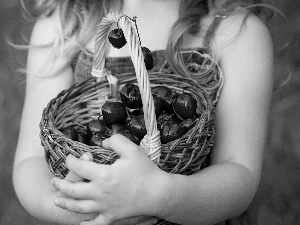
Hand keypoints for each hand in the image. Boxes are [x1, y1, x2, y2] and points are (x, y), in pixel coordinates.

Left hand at [51, 134, 169, 224]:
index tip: (69, 158)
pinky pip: (94, 224)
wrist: (158, 193)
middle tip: (53, 181)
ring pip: (78, 207)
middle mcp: (99, 192)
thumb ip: (115, 141)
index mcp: (103, 175)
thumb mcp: (131, 150)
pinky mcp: (112, 217)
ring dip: (65, 203)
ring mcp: (104, 207)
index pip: (79, 166)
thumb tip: (102, 143)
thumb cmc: (145, 171)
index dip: (70, 161)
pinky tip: (79, 224)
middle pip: (73, 189)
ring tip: (57, 200)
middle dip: (61, 184)